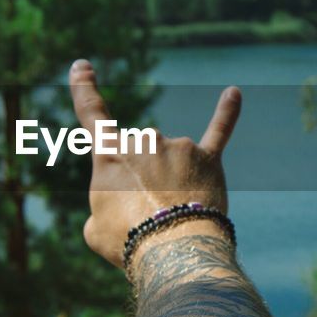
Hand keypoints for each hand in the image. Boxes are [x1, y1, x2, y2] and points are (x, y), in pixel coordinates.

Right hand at [69, 58, 241, 266]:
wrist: (173, 250)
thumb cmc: (127, 242)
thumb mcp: (95, 229)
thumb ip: (105, 209)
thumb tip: (128, 206)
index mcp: (109, 156)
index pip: (92, 114)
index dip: (84, 89)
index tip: (82, 66)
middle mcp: (143, 141)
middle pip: (140, 156)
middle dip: (143, 185)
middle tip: (146, 218)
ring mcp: (177, 147)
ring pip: (172, 160)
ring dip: (171, 186)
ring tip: (173, 217)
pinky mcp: (207, 159)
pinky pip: (218, 131)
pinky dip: (227, 113)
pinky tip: (233, 94)